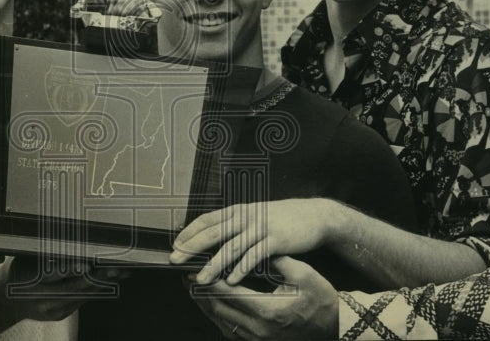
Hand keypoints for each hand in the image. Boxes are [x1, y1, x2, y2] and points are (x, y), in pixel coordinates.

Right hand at [5, 257, 126, 321]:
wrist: (7, 299)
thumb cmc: (19, 271)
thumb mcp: (26, 257)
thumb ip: (47, 251)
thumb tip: (72, 239)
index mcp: (29, 279)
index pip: (53, 274)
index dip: (72, 269)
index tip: (88, 263)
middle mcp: (41, 298)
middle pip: (73, 287)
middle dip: (97, 276)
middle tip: (114, 265)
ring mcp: (52, 310)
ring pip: (82, 295)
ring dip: (103, 283)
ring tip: (121, 271)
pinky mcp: (61, 315)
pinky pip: (83, 300)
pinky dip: (98, 289)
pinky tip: (111, 280)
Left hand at [171, 199, 333, 284]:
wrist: (314, 216)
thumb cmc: (283, 220)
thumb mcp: (256, 215)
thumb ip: (236, 224)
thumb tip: (212, 235)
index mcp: (238, 210)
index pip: (207, 219)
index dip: (189, 231)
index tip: (175, 244)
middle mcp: (246, 216)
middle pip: (213, 232)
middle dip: (192, 247)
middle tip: (175, 260)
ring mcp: (261, 227)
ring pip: (231, 247)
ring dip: (214, 264)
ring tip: (200, 278)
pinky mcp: (276, 239)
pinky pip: (255, 256)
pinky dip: (242, 268)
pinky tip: (232, 280)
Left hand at [187, 256, 337, 340]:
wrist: (336, 328)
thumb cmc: (322, 300)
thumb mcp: (304, 275)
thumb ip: (278, 261)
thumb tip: (257, 247)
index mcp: (268, 310)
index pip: (229, 294)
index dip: (209, 280)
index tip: (196, 269)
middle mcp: (259, 329)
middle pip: (219, 310)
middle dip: (200, 292)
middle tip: (186, 276)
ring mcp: (258, 339)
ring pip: (221, 322)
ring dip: (205, 305)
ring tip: (193, 289)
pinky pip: (230, 331)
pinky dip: (217, 317)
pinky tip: (211, 306)